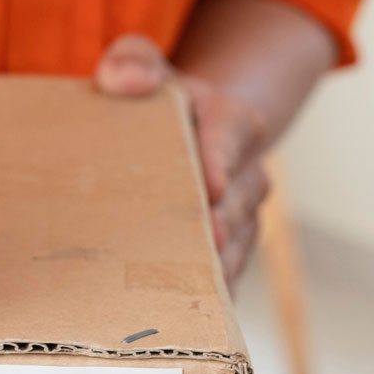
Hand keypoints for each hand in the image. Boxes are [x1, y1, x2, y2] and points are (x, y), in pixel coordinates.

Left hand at [94, 33, 272, 281]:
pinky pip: (230, 273)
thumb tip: (125, 80)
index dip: (223, 159)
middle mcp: (247, 170)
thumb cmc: (153, 103)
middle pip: (241, 197)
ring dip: (220, 263)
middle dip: (223, 221)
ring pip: (241, 240)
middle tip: (204, 241)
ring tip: (193, 284)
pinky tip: (184, 311)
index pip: (234, 134)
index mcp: (231, 120)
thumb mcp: (140, 67)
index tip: (211, 187)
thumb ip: (131, 62)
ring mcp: (244, 214)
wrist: (172, 140)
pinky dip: (210, 291)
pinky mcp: (232, 249)